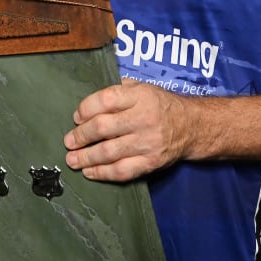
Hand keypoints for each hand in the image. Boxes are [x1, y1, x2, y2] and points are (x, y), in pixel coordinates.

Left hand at [63, 79, 189, 181]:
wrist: (192, 127)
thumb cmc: (161, 105)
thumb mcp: (143, 87)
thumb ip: (119, 89)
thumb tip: (89, 102)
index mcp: (140, 96)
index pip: (106, 100)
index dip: (86, 109)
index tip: (76, 117)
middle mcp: (144, 119)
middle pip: (103, 128)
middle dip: (80, 136)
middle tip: (68, 141)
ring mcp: (148, 143)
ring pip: (109, 152)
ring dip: (86, 157)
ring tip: (72, 159)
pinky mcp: (151, 163)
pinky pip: (122, 171)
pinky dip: (102, 173)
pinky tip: (90, 172)